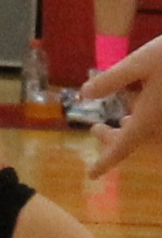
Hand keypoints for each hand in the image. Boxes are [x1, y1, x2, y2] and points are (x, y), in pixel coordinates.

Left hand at [76, 36, 161, 175]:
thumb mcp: (139, 62)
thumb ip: (111, 80)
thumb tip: (84, 95)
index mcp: (148, 120)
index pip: (121, 149)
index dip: (104, 163)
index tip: (92, 175)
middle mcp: (161, 129)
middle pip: (133, 142)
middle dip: (113, 140)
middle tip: (96, 130)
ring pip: (147, 136)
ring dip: (130, 131)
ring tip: (120, 121)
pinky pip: (158, 128)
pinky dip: (146, 124)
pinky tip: (142, 109)